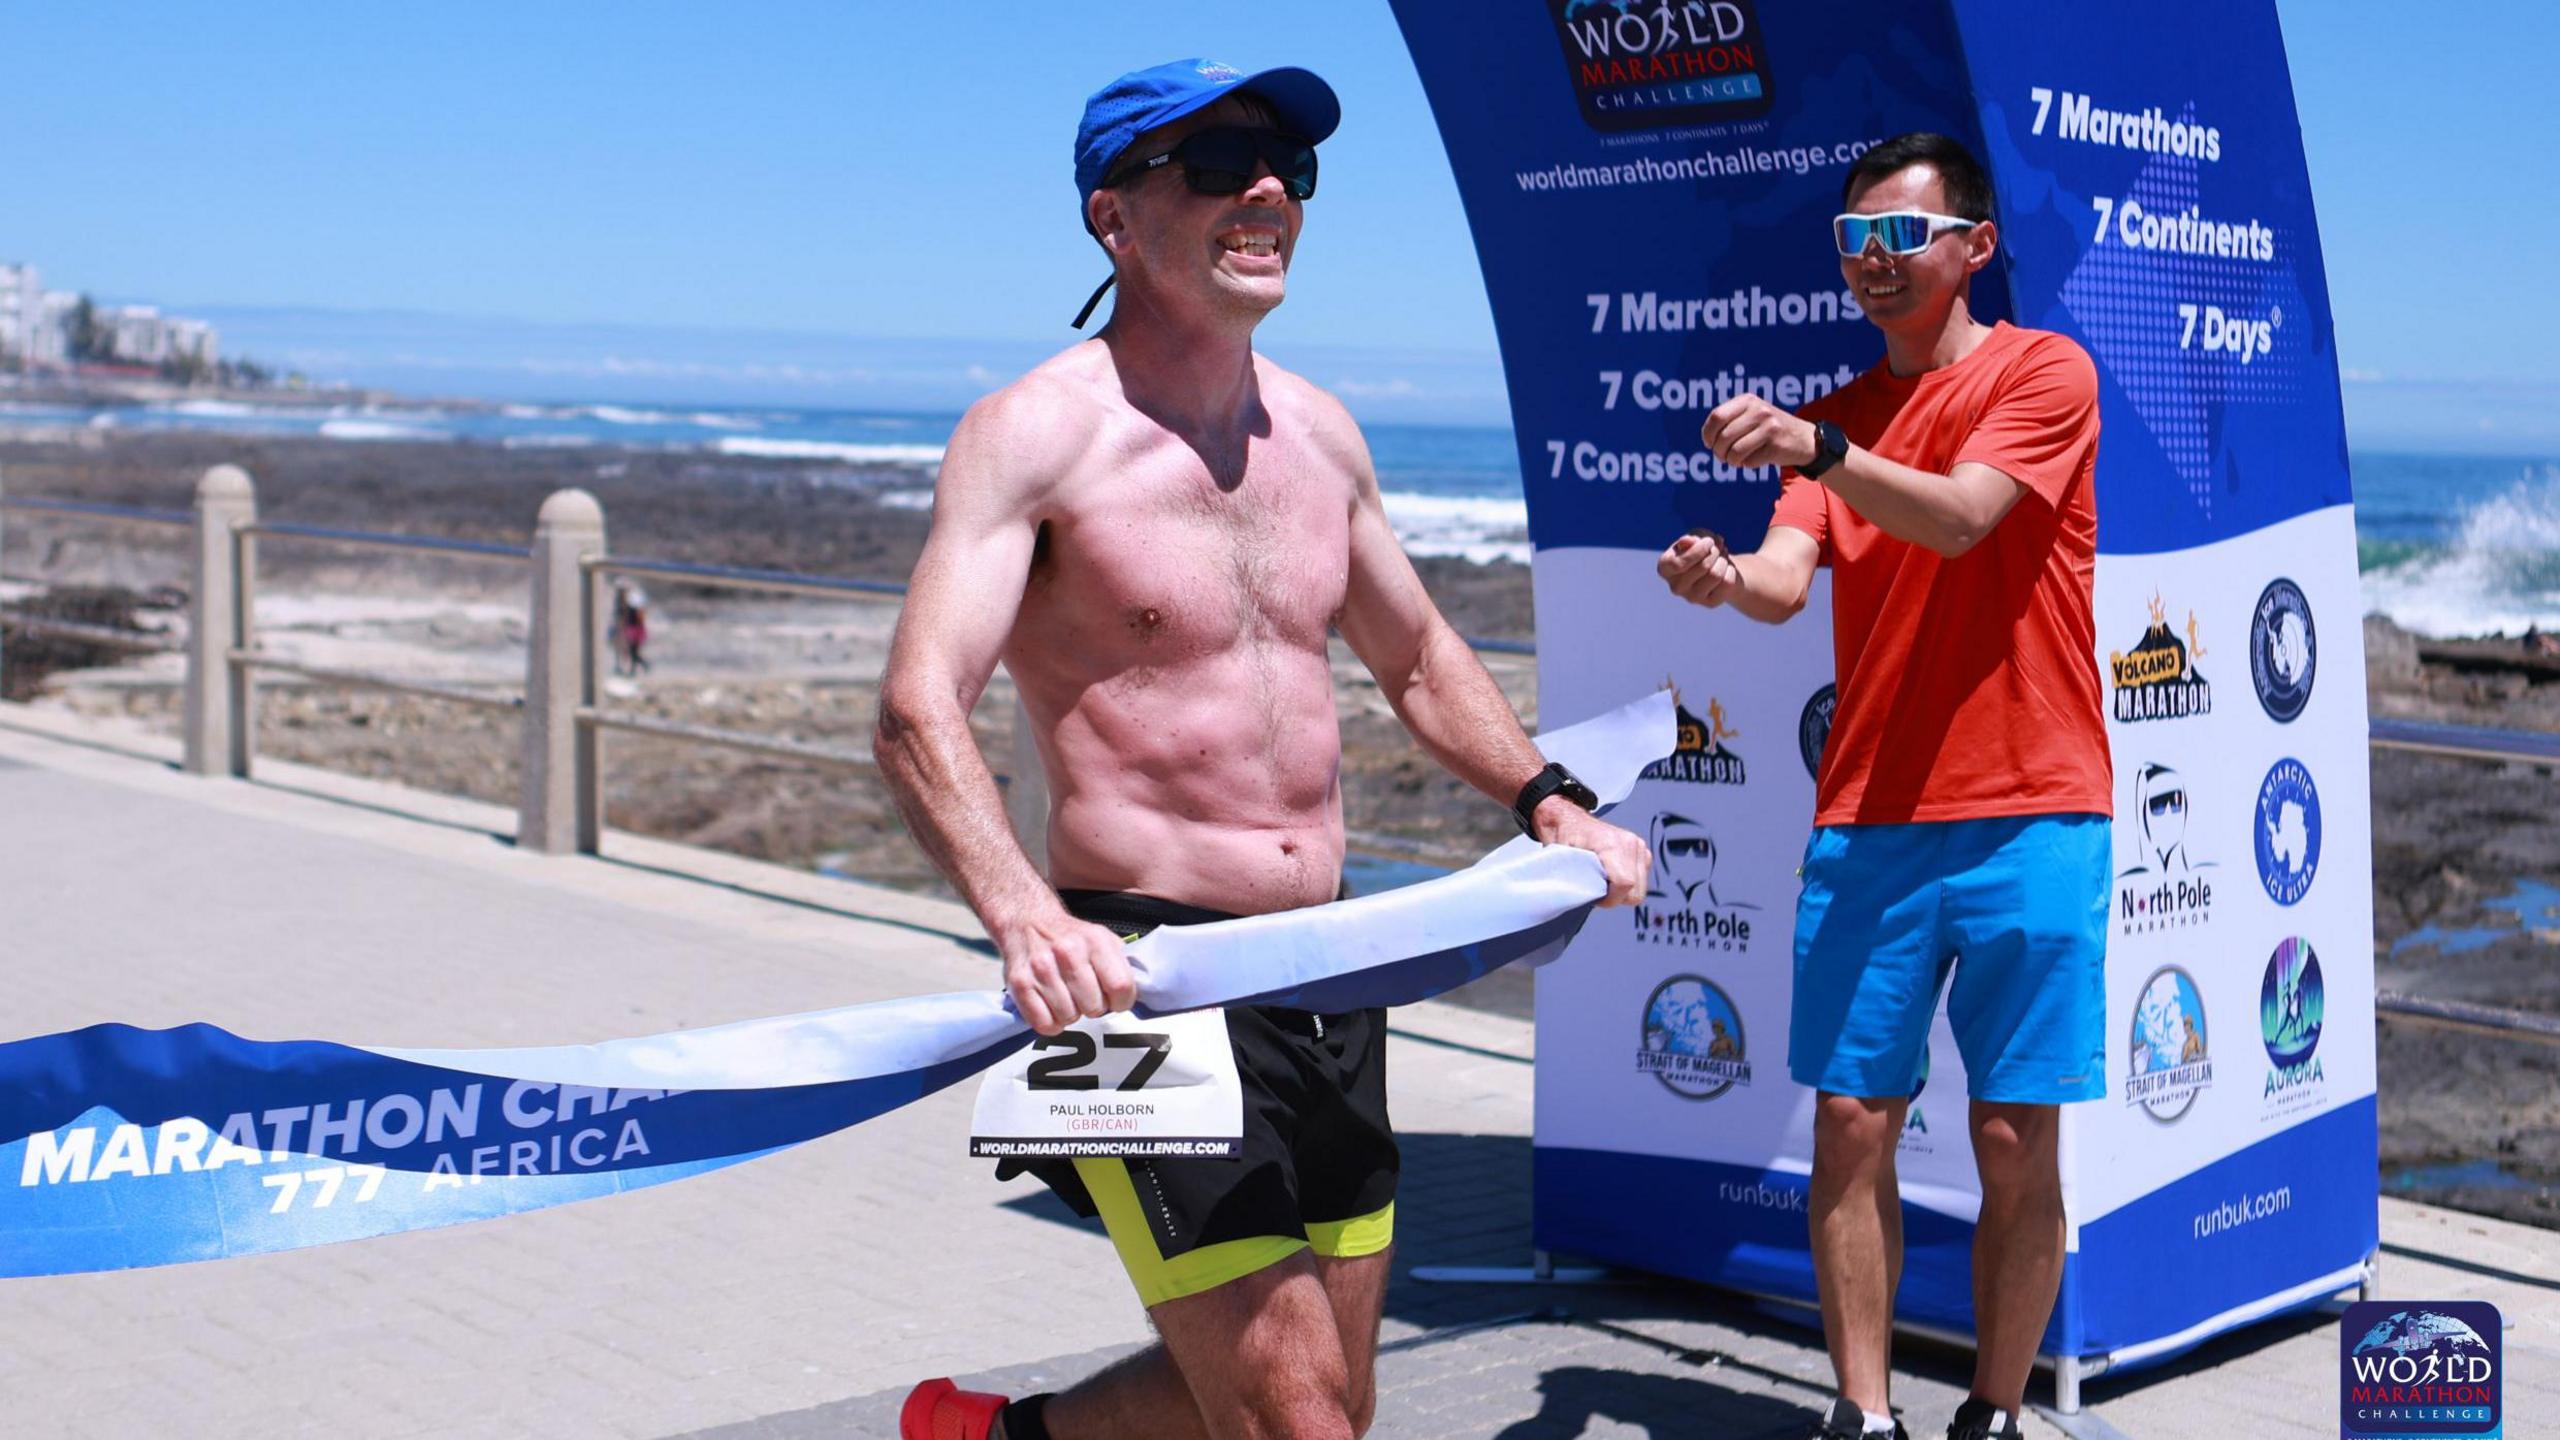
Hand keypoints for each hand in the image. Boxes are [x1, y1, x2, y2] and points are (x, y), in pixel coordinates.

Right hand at [989, 905, 1138, 1035]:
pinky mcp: (1020, 984)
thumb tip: (1143, 992)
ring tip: (1067, 998)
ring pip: (1069, 1017)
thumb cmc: (1071, 937)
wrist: (1028, 922)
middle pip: (1094, 1007)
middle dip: (1094, 1008)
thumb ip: (1122, 964)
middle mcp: (1068, 952)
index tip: (1115, 1000)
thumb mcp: (1103, 939)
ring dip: (1071, 1014)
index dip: (1122, 1002)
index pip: (1121, 987)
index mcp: (1095, 940)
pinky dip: (1051, 1023)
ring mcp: (1042, 968)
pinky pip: (1044, 1024)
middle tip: (1086, 996)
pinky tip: (1052, 1008)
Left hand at [1530, 800, 1649, 907]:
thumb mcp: (1563, 858)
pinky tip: (1610, 876)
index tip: (1596, 898)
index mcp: (1612, 845)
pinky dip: (1627, 885)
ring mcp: (1639, 847)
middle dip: (1616, 898)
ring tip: (1602, 881)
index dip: (1611, 899)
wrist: (1570, 819)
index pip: (1625, 883)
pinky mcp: (1642, 852)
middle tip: (1597, 891)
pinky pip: (1640, 881)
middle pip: (1635, 892)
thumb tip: (1583, 897)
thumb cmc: (1564, 835)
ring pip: (1640, 889)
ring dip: (1622, 892)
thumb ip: (1577, 879)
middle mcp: (1631, 844)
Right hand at [1657, 530, 1742, 608]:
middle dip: (1715, 551)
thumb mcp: (1696, 537)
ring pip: (1716, 575)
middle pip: (1703, 566)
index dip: (1698, 550)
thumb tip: (1687, 541)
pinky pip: (1727, 583)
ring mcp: (1692, 598)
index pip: (1678, 564)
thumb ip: (1691, 537)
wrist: (1718, 566)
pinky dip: (1731, 570)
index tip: (1709, 541)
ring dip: (1723, 560)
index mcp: (1665, 569)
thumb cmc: (1702, 549)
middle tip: (1718, 547)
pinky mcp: (1710, 603)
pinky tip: (1726, 569)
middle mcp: (1675, 587)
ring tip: (1722, 557)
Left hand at [1699, 394, 1817, 469]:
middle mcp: (1759, 410)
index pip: (1717, 416)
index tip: (1709, 444)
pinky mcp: (1776, 445)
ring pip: (1734, 451)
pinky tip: (1756, 459)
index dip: (1708, 434)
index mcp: (1748, 400)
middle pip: (1723, 437)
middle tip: (1723, 457)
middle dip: (1719, 452)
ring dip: (1731, 461)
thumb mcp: (1750, 416)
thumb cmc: (1769, 430)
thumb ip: (1729, 421)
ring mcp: (1770, 427)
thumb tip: (1708, 439)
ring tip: (1736, 460)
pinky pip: (1749, 461)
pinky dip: (1747, 465)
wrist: (1804, 439)